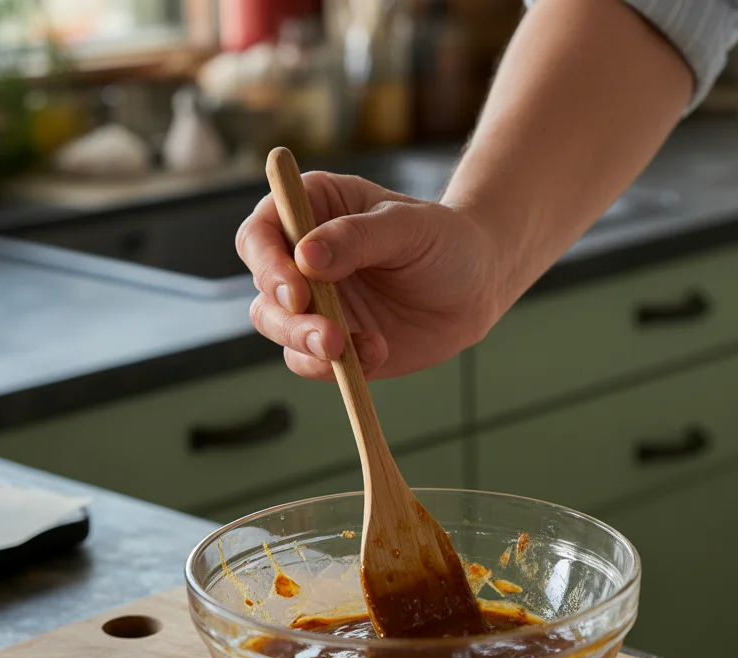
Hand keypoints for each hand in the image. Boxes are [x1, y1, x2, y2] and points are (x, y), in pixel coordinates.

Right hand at [237, 171, 502, 380]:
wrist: (477, 286)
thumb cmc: (444, 240)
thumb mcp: (408, 226)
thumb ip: (357, 237)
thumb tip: (305, 257)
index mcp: (311, 210)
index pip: (260, 232)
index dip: (266, 262)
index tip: (295, 289)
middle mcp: (301, 257)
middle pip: (263, 288)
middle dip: (286, 316)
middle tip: (327, 334)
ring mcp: (314, 303)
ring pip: (277, 328)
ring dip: (304, 344)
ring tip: (345, 349)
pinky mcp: (330, 343)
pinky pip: (311, 362)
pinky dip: (336, 367)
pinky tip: (378, 351)